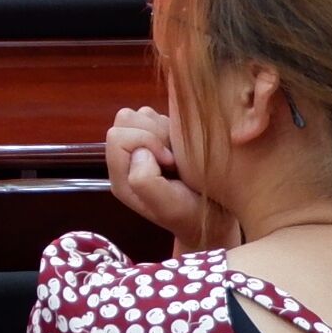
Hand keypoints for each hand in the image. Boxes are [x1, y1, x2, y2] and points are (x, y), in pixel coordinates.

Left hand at [104, 103, 212, 246]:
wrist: (213, 218)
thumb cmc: (191, 214)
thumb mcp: (168, 206)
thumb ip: (145, 181)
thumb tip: (140, 151)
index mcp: (121, 176)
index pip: (117, 137)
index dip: (146, 142)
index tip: (169, 162)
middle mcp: (127, 158)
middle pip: (126, 120)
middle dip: (155, 133)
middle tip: (175, 157)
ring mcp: (142, 147)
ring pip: (142, 114)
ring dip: (164, 129)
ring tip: (179, 153)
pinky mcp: (159, 139)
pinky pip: (159, 116)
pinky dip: (173, 126)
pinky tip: (183, 148)